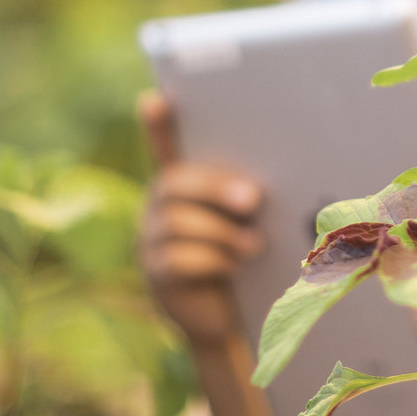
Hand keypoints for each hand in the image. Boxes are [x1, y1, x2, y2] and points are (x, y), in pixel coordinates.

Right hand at [139, 91, 265, 348]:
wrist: (230, 317)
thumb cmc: (246, 257)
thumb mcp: (249, 222)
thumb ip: (250, 197)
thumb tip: (266, 189)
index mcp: (182, 185)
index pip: (164, 146)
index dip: (157, 125)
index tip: (154, 98)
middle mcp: (157, 207)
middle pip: (173, 183)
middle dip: (215, 188)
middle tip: (253, 199)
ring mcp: (150, 240)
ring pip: (176, 223)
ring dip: (222, 232)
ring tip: (255, 245)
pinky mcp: (156, 275)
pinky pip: (177, 260)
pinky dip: (212, 260)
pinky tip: (235, 267)